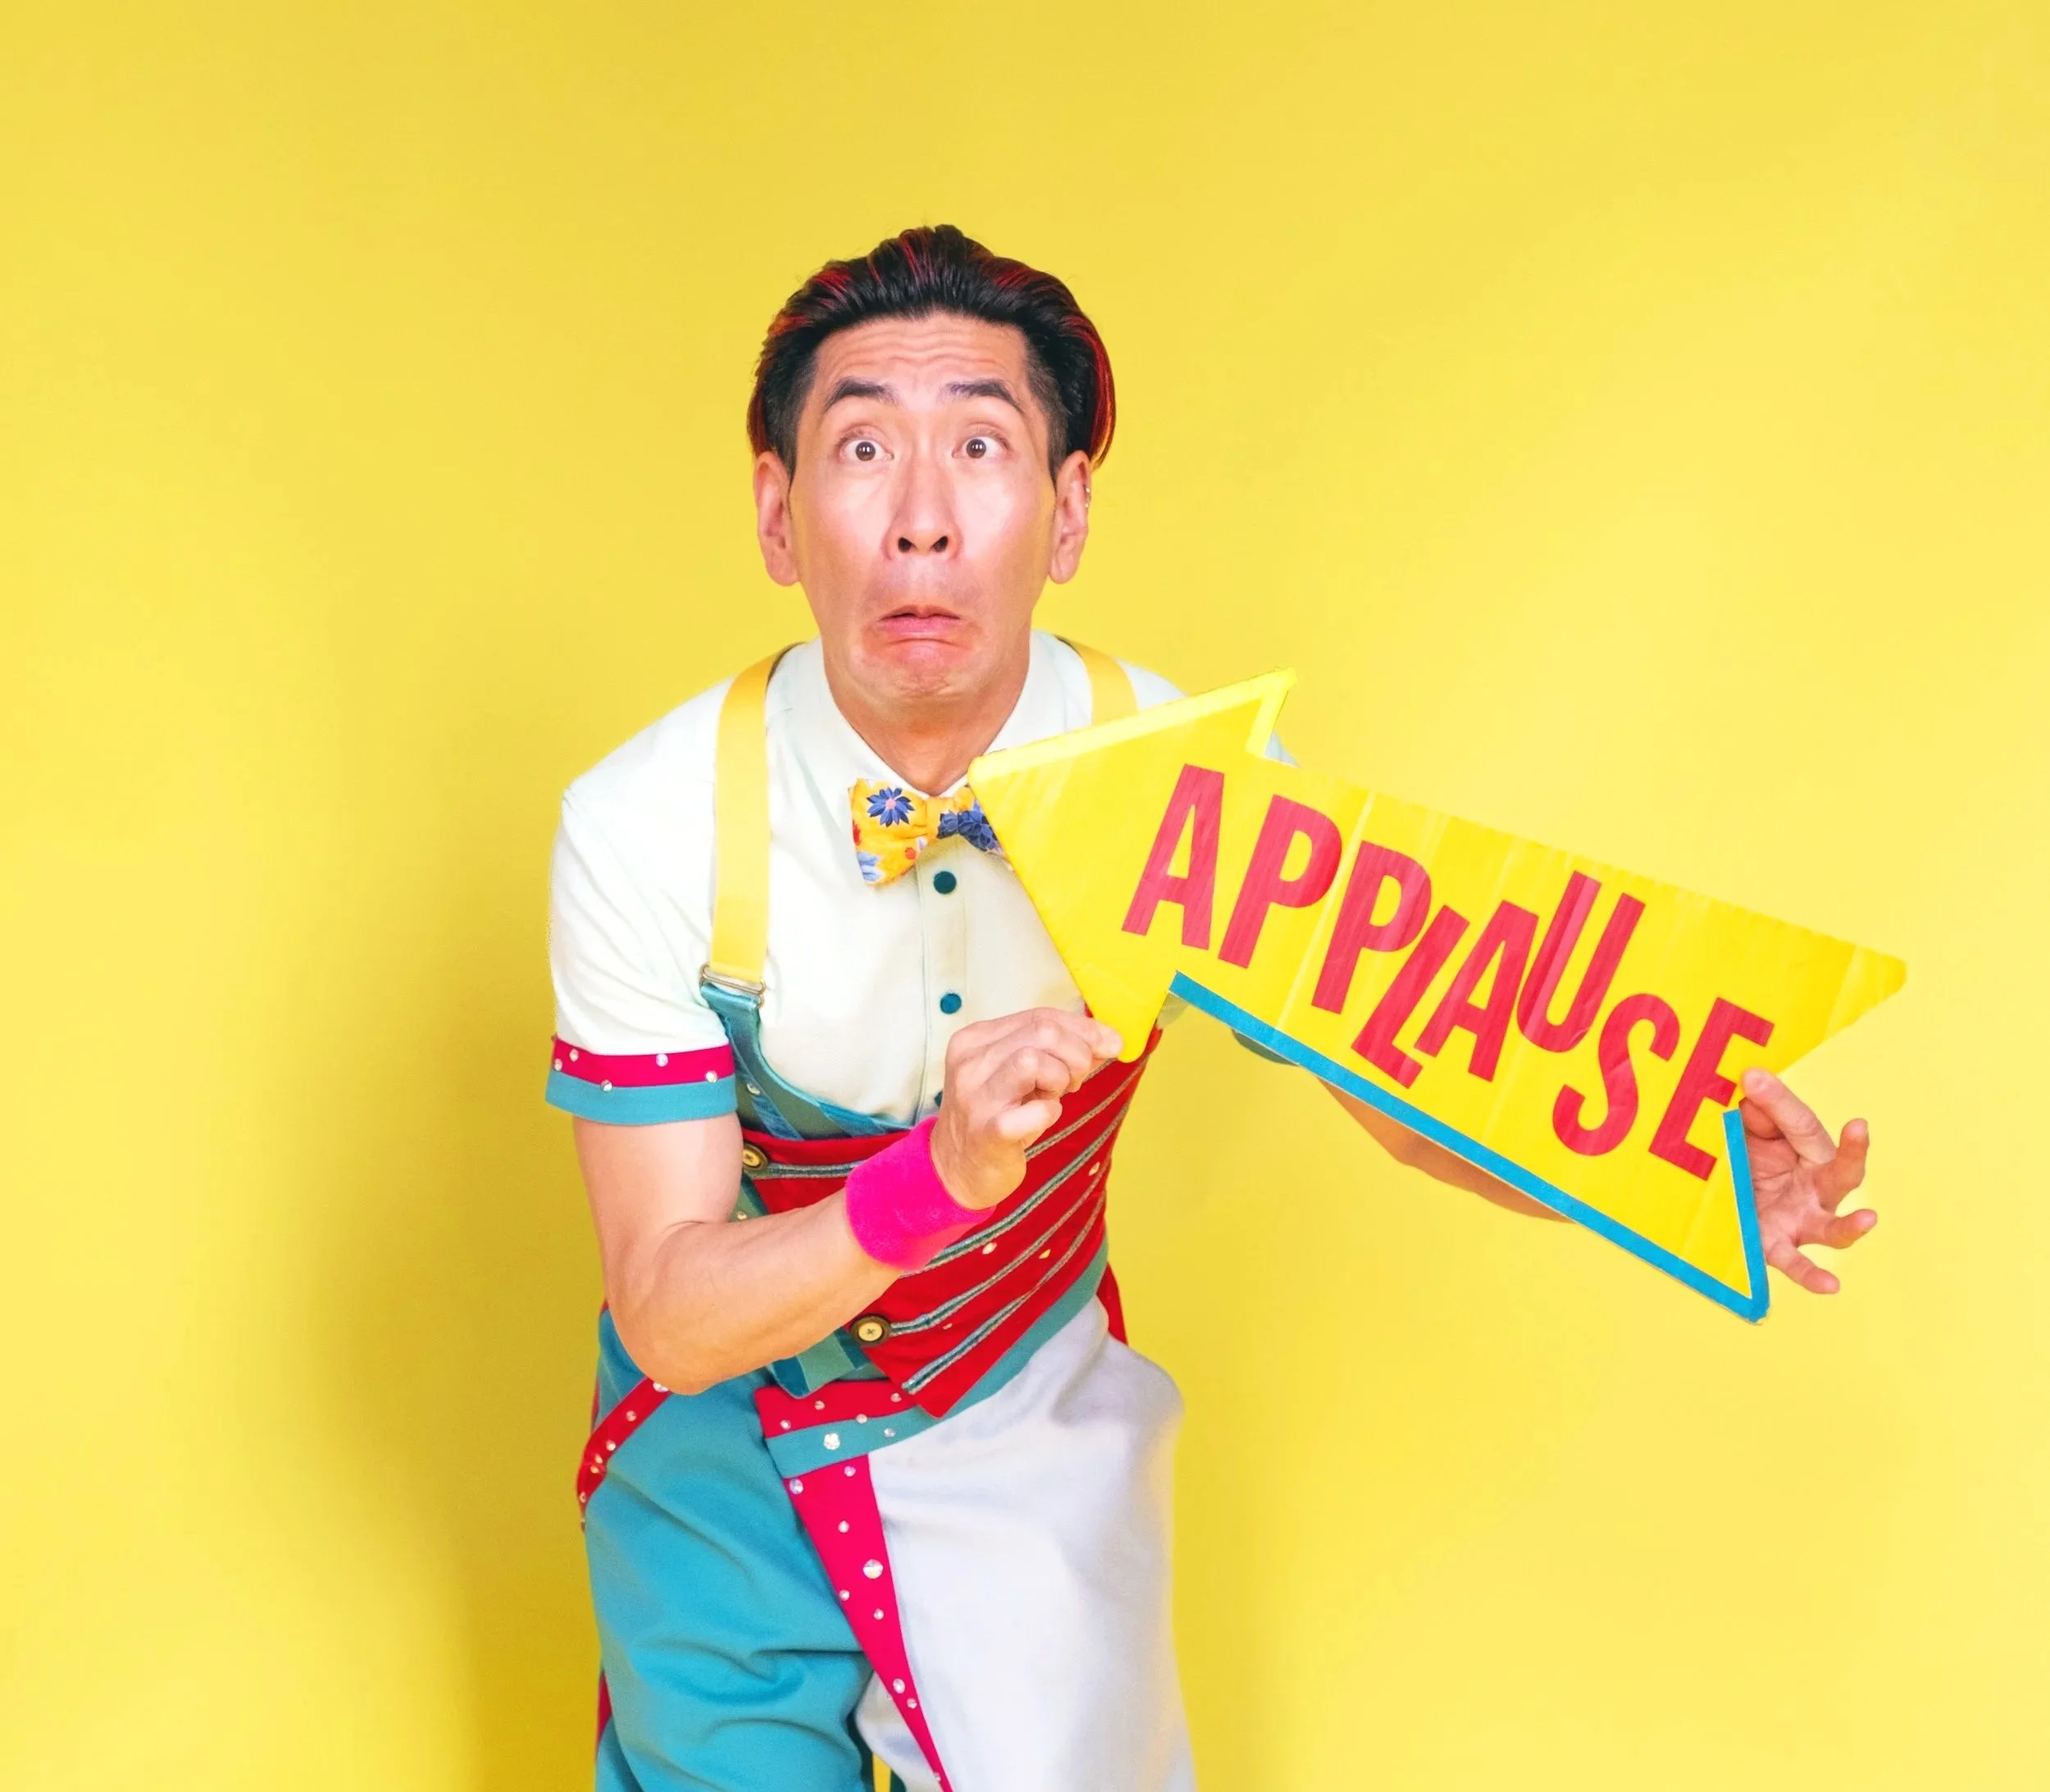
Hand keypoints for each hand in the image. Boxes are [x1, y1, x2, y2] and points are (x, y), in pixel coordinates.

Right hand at [930, 1009, 1121, 1209]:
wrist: (957, 1169)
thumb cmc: (998, 1115)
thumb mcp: (1022, 1074)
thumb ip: (1057, 1051)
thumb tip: (1109, 1040)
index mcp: (976, 1039)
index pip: (1040, 1016)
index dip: (1084, 1028)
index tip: (1111, 1044)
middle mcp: (970, 1063)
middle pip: (1042, 1032)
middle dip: (1076, 1054)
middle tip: (1073, 1082)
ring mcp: (976, 1098)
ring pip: (1032, 1060)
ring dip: (1059, 1078)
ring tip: (1052, 1097)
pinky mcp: (987, 1133)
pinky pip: (1036, 1111)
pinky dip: (1050, 1112)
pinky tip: (1043, 1117)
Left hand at [1738, 1068, 1875, 1294]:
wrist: (1723, 1195)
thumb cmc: (1749, 1156)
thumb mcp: (1750, 1128)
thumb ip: (1759, 1109)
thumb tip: (1753, 1078)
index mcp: (1811, 1153)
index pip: (1801, 1126)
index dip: (1779, 1104)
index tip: (1756, 1081)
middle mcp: (1816, 1189)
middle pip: (1842, 1173)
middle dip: (1853, 1152)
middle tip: (1860, 1128)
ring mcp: (1802, 1221)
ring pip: (1833, 1227)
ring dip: (1852, 1225)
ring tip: (1868, 1219)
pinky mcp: (1777, 1246)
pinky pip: (1797, 1264)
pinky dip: (1813, 1276)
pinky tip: (1829, 1286)